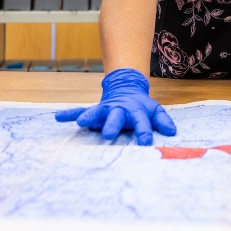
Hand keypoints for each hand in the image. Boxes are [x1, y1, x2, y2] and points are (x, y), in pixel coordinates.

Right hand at [55, 68, 176, 144]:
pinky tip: (58, 117)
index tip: (145, 141)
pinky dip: (70, 114)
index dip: (144, 131)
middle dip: (112, 125)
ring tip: (80, 122)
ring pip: (97, 112)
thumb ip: (163, 120)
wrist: (126, 89)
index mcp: (135, 111)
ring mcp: (105, 109)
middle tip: (108, 135)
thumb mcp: (155, 111)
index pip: (141, 122)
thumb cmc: (141, 106)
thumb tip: (172, 131)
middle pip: (116, 117)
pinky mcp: (95, 111)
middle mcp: (119, 110)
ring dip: (89, 117)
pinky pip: (80, 111)